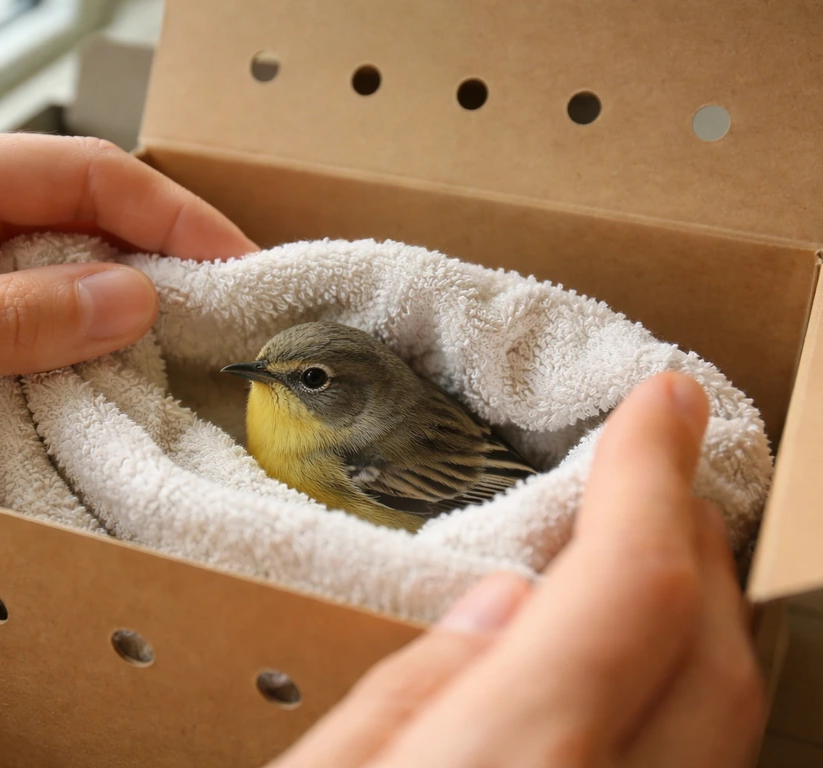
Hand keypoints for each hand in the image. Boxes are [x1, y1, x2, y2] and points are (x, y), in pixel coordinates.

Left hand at [0, 127, 255, 494]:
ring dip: (122, 299)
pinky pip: (28, 309)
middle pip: (80, 211)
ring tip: (183, 341)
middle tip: (223, 309)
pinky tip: (107, 367)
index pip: (81, 175)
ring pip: (60, 263)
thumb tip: (130, 298)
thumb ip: (0, 321)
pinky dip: (77, 336)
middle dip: (159, 253)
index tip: (238, 264)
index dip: (171, 217)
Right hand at [271, 372, 765, 767]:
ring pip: (730, 720)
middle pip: (714, 657)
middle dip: (691, 536)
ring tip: (647, 542)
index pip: (629, 592)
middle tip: (651, 464)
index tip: (660, 403)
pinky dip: (687, 685)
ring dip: (704, 612)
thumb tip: (497, 607)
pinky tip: (634, 662)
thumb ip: (403, 696)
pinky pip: (699, 761)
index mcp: (505, 764)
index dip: (650, 477)